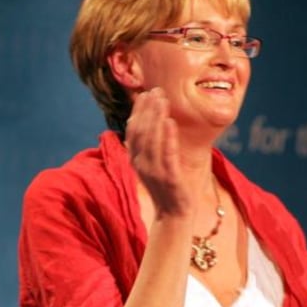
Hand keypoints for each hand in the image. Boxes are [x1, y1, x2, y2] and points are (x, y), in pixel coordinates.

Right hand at [125, 88, 191, 217]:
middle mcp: (141, 164)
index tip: (145, 94)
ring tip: (163, 100)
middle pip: (141, 132)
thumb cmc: (166, 187)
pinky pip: (166, 155)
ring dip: (156, 118)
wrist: (173, 215)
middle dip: (147, 109)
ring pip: (151, 140)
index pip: (133, 131)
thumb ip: (149, 145)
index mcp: (136, 160)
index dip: (137, 112)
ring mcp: (153, 172)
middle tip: (156, 91)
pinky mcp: (169, 178)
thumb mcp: (153, 164)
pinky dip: (168, 137)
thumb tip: (146, 122)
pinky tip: (171, 122)